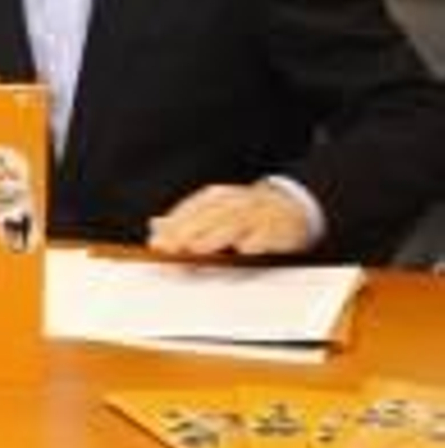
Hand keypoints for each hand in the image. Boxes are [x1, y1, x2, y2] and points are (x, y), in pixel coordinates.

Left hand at [147, 182, 316, 257]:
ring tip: (198, 249)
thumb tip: (155, 225)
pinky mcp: (279, 228)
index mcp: (216, 198)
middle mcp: (234, 203)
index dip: (172, 228)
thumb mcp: (214, 213)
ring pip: (235, 224)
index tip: (157, 244)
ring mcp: (257, 214)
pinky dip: (257, 241)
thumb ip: (185, 221)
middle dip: (188, 233)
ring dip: (216, 237)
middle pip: (208, 217)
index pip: (190, 211)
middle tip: (172, 249)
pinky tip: (245, 249)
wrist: (291, 208)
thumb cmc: (245, 215)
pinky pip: (268, 234)